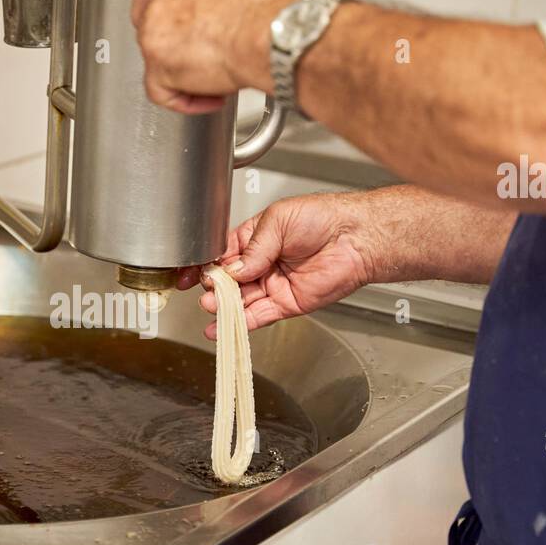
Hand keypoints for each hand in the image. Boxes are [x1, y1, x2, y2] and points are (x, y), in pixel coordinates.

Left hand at [131, 0, 303, 114]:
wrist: (270, 33)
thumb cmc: (269, 13)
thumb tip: (221, 16)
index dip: (155, 6)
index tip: (165, 22)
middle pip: (150, 26)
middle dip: (175, 47)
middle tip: (201, 58)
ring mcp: (155, 30)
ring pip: (156, 60)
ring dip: (185, 75)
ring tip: (218, 79)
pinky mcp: (158, 64)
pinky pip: (161, 92)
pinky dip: (186, 101)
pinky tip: (211, 98)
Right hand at [177, 193, 383, 339]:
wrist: (356, 236)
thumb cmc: (323, 217)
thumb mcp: (277, 221)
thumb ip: (252, 248)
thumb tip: (232, 270)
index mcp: (255, 239)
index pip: (222, 255)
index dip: (205, 265)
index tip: (189, 273)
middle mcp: (262, 263)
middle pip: (228, 281)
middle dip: (214, 287)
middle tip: (207, 289)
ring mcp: (273, 285)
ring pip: (241, 301)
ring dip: (224, 306)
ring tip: (210, 306)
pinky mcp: (287, 303)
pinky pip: (259, 316)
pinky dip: (241, 323)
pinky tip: (222, 326)